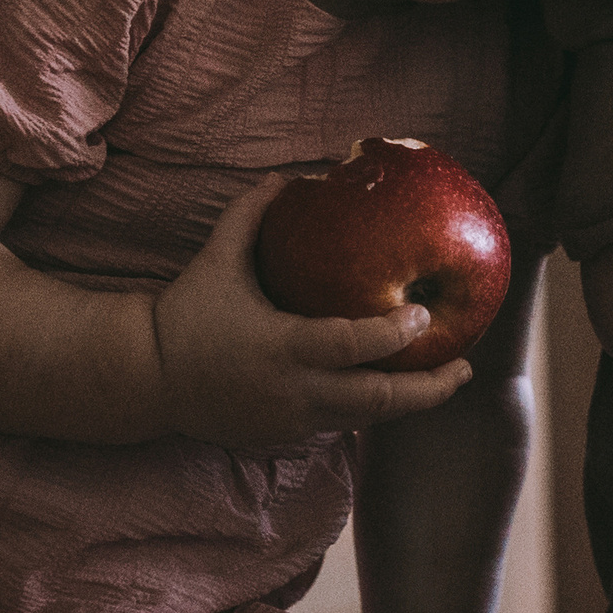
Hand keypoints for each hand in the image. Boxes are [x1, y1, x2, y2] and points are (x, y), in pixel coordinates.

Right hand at [150, 177, 471, 448]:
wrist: (148, 379)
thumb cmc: (185, 313)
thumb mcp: (217, 258)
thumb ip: (252, 214)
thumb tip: (291, 176)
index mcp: (281, 348)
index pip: (353, 347)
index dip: (394, 333)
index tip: (424, 314)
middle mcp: (293, 392)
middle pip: (378, 402)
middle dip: (429, 389)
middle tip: (465, 365)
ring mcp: (292, 422)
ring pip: (366, 419)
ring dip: (408, 401)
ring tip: (446, 377)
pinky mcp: (286, 437)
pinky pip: (342, 423)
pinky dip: (372, 407)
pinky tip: (396, 385)